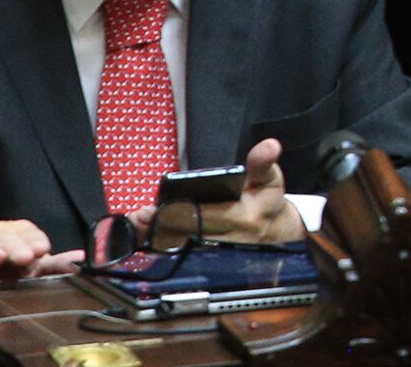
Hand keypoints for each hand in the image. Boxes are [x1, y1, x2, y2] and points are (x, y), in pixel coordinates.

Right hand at [0, 221, 77, 285]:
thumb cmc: (4, 269)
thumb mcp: (30, 268)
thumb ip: (54, 265)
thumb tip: (84, 259)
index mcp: (17, 234)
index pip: (28, 232)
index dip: (34, 240)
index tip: (42, 250)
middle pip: (6, 237)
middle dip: (16, 246)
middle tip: (24, 257)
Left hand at [138, 139, 302, 248]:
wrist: (274, 235)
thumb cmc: (266, 202)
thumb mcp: (269, 179)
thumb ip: (262, 163)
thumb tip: (270, 145)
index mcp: (244, 218)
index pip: (202, 217)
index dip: (174, 214)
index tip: (151, 210)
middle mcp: (228, 242)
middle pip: (184, 237)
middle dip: (157, 227)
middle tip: (137, 217)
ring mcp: (216, 257)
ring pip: (179, 250)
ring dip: (153, 240)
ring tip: (135, 227)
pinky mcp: (206, 264)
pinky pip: (178, 259)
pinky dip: (157, 251)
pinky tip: (141, 241)